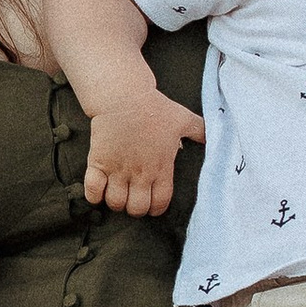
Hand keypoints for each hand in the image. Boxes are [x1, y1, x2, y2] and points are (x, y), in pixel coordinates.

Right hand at [82, 94, 202, 217]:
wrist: (124, 97)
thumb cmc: (154, 108)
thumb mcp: (184, 119)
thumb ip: (200, 132)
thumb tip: (214, 138)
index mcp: (161, 167)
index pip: (160, 203)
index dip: (156, 208)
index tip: (152, 204)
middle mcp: (140, 173)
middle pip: (137, 208)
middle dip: (135, 209)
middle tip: (133, 200)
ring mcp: (117, 170)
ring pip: (115, 203)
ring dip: (116, 203)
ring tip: (117, 195)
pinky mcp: (98, 162)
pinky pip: (92, 190)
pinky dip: (94, 196)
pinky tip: (99, 190)